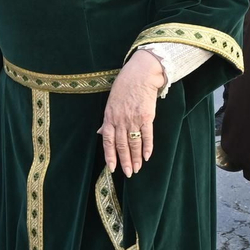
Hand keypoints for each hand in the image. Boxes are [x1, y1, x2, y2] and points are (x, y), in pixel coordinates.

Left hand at [99, 51, 164, 176]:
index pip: (108, 142)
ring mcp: (134, 119)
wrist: (140, 75)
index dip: (110, 156)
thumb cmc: (124, 87)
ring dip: (136, 158)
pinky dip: (147, 147)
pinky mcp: (147, 117)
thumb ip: (107, 120)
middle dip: (125, 161)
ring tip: (137, 169)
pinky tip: (147, 156)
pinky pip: (147, 136)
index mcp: (110, 117)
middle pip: (122, 146)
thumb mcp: (110, 103)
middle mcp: (121, 121)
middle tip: (128, 173)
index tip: (112, 169)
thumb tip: (101, 133)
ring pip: (134, 143)